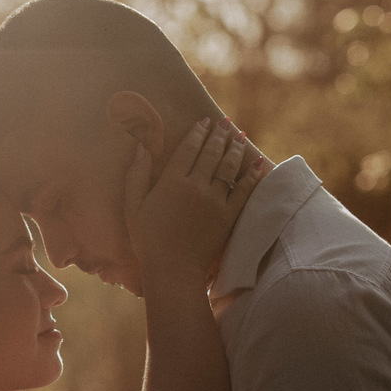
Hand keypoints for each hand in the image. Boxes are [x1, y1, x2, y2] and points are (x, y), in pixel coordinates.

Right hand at [124, 118, 264, 279]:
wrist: (172, 269)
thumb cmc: (146, 240)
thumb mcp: (132, 207)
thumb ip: (135, 175)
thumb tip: (140, 147)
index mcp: (172, 182)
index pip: (189, 148)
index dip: (198, 132)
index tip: (204, 121)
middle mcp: (196, 186)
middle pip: (211, 153)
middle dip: (219, 134)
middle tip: (225, 122)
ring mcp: (215, 201)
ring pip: (229, 167)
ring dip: (236, 148)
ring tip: (240, 136)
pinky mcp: (228, 216)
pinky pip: (245, 190)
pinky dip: (253, 174)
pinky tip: (258, 161)